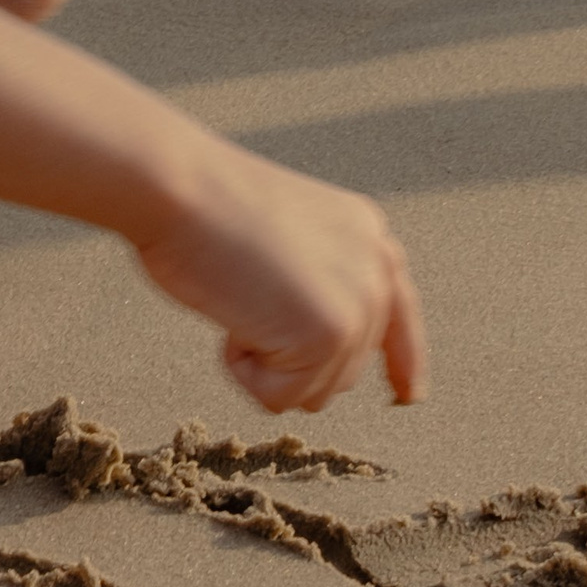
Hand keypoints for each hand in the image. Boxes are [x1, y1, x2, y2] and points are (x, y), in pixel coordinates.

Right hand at [132, 146, 425, 414]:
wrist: (179, 188)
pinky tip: (232, 318)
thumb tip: (317, 340)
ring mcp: (358, 305)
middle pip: (344, 370)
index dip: (403, 363)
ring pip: (314, 391)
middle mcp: (376, 271)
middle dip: (287, 357)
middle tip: (244, 295)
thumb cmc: (202, 207)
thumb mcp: (284, 239)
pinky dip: (243, 372)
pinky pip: (280, 398)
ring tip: (239, 298)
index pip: (399, 316)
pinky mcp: (330, 336)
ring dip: (264, 365)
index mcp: (367, 236)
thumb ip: (318, 280)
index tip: (407, 395)